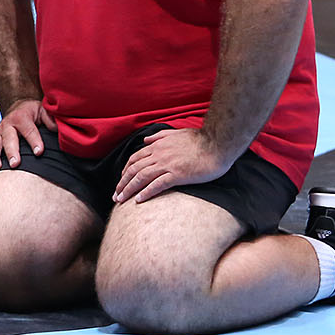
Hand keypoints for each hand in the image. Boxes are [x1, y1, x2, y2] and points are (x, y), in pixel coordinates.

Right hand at [0, 98, 55, 175]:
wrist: (19, 108)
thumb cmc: (34, 113)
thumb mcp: (44, 110)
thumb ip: (50, 118)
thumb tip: (56, 128)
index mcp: (21, 117)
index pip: (28, 129)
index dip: (34, 140)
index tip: (39, 152)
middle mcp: (6, 125)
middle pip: (8, 138)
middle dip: (11, 151)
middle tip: (15, 164)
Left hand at [113, 127, 232, 203]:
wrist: (218, 144)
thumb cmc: (200, 139)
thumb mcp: (176, 133)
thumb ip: (159, 136)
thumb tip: (145, 140)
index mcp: (158, 146)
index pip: (135, 159)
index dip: (125, 171)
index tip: (121, 181)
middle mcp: (159, 155)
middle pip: (134, 170)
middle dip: (122, 183)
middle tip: (115, 196)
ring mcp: (167, 165)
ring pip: (141, 178)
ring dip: (129, 190)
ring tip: (121, 200)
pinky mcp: (178, 174)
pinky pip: (157, 185)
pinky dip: (146, 192)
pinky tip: (138, 200)